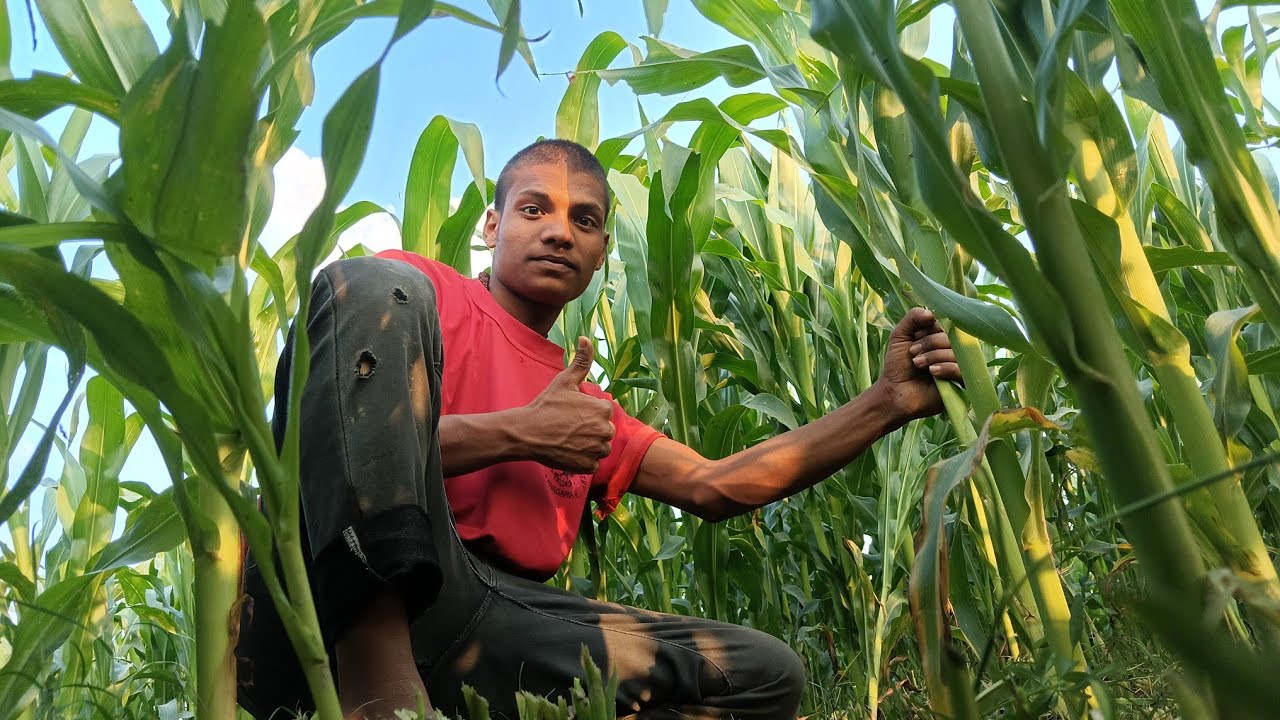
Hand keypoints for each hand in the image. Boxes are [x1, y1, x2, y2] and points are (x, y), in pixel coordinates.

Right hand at [518, 337, 614, 473]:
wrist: (527, 432)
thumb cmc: (545, 406)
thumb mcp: (564, 381)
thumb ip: (581, 361)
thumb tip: (586, 338)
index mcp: (602, 409)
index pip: (604, 412)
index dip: (588, 412)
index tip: (573, 414)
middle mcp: (604, 430)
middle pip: (604, 431)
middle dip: (591, 429)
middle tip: (569, 427)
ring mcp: (596, 449)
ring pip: (601, 448)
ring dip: (590, 445)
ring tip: (569, 439)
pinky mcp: (588, 466)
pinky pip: (593, 463)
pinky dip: (583, 460)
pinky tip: (568, 451)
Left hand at [875, 307, 961, 421]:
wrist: (895, 393)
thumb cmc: (897, 366)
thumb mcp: (900, 336)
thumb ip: (912, 318)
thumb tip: (931, 313)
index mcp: (939, 338)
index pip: (946, 324)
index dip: (932, 328)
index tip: (915, 336)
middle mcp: (950, 350)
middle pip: (952, 337)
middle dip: (930, 343)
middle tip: (912, 354)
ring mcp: (956, 366)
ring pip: (956, 352)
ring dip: (934, 356)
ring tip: (918, 364)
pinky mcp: (960, 382)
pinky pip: (962, 369)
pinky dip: (946, 367)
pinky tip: (933, 372)